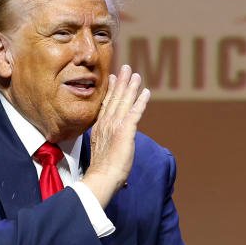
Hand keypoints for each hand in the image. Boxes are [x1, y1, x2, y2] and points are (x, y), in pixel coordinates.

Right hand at [82, 64, 150, 207]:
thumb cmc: (102, 170)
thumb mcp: (102, 150)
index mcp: (100, 127)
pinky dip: (141, 101)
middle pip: (115, 98)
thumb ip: (106, 141)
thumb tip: (110, 141)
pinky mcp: (125, 131)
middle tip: (125, 67)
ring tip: (135, 75)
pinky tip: (145, 92)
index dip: (110, 90)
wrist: (102, 177)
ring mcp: (115, 125)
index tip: (112, 77)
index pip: (105, 104)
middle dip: (121, 82)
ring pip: (124, 101)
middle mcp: (106, 123)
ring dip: (131, 87)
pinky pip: (135, 112)